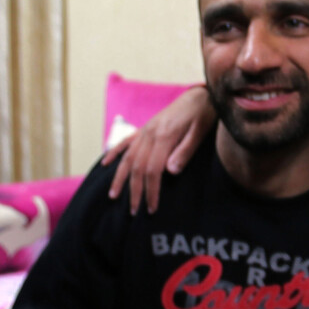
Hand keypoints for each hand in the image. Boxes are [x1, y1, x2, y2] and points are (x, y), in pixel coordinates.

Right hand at [102, 87, 215, 214]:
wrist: (200, 97)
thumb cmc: (203, 115)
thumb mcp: (200, 132)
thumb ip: (185, 151)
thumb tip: (170, 171)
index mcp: (164, 136)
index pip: (153, 169)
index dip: (151, 190)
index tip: (151, 208)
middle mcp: (149, 133)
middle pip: (137, 166)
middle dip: (134, 190)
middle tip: (133, 211)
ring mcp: (145, 130)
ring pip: (127, 157)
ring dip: (120, 177)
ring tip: (113, 195)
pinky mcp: (145, 128)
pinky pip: (125, 142)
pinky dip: (114, 153)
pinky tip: (105, 164)